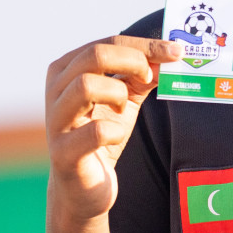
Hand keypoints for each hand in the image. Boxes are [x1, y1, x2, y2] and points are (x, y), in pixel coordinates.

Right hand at [45, 35, 182, 223]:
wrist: (84, 188)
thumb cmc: (102, 136)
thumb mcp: (124, 100)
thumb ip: (142, 76)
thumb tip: (171, 55)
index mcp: (66, 70)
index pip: (107, 43)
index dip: (145, 46)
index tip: (176, 51)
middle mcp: (55, 90)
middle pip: (94, 55)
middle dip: (133, 61)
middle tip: (150, 77)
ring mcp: (56, 121)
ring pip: (86, 85)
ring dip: (118, 94)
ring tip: (123, 109)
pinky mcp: (63, 153)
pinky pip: (95, 131)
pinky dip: (115, 131)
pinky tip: (116, 137)